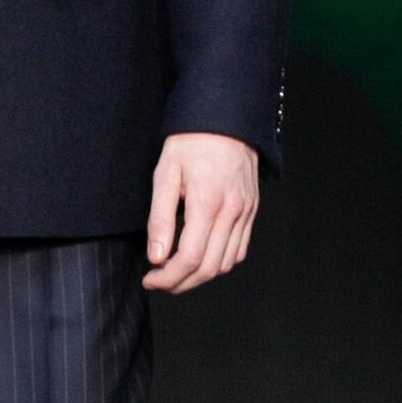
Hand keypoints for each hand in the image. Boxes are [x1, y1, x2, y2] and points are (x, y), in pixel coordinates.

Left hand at [143, 133, 258, 291]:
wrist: (226, 119)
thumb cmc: (191, 142)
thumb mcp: (165, 174)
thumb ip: (160, 218)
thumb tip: (156, 257)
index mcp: (207, 203)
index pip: (189, 258)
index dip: (168, 277)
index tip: (150, 279)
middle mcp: (232, 212)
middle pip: (208, 268)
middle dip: (181, 283)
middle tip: (159, 281)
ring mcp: (246, 213)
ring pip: (225, 264)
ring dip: (199, 276)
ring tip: (176, 272)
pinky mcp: (251, 211)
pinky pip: (238, 250)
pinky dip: (219, 262)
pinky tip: (200, 257)